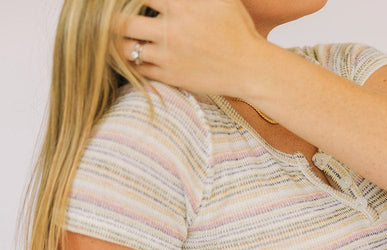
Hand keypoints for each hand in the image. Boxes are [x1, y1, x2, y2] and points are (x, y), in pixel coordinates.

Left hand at [115, 0, 264, 96]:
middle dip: (112, 20)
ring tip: (121, 37)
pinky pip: (139, 69)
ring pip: (126, 49)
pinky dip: (133, 62)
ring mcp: (167, 56)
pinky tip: (136, 55)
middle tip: (109, 18)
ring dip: (120, 42)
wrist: (248, 67)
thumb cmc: (237, 29)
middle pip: (121, 22)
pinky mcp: (170, 76)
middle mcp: (169, 31)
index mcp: (180, 5)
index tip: (123, 2)